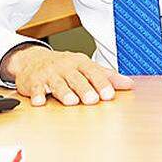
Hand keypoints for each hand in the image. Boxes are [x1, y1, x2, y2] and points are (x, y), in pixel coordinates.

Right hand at [4, 45, 133, 106]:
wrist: (32, 60)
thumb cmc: (64, 66)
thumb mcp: (86, 67)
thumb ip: (107, 76)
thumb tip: (129, 84)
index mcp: (80, 63)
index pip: (93, 72)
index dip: (101, 83)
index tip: (109, 94)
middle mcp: (65, 67)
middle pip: (76, 78)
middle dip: (84, 89)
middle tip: (92, 100)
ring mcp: (49, 74)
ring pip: (57, 83)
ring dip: (64, 92)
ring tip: (72, 101)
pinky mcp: (33, 82)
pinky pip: (35, 88)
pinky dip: (37, 94)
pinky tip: (40, 101)